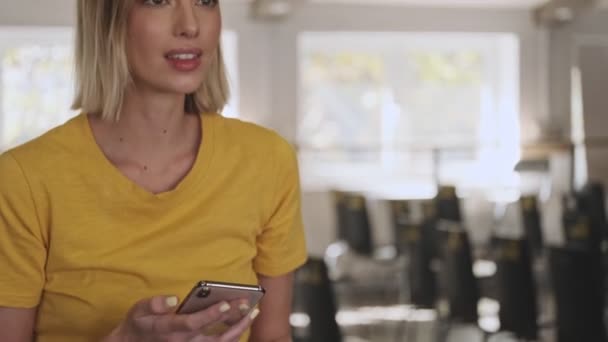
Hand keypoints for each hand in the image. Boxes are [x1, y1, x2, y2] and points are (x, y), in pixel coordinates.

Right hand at [103, 295, 259, 341]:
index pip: (193, 323)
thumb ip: (153, 304)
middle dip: (233, 319)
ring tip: (253, 312)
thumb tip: (172, 298)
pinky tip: (244, 323)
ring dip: (239, 329)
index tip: (226, 303)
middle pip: (214, 335)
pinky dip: (234, 337)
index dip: (211, 315)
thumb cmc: (139, 324)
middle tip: (248, 303)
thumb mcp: (138, 311)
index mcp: (169, 330)